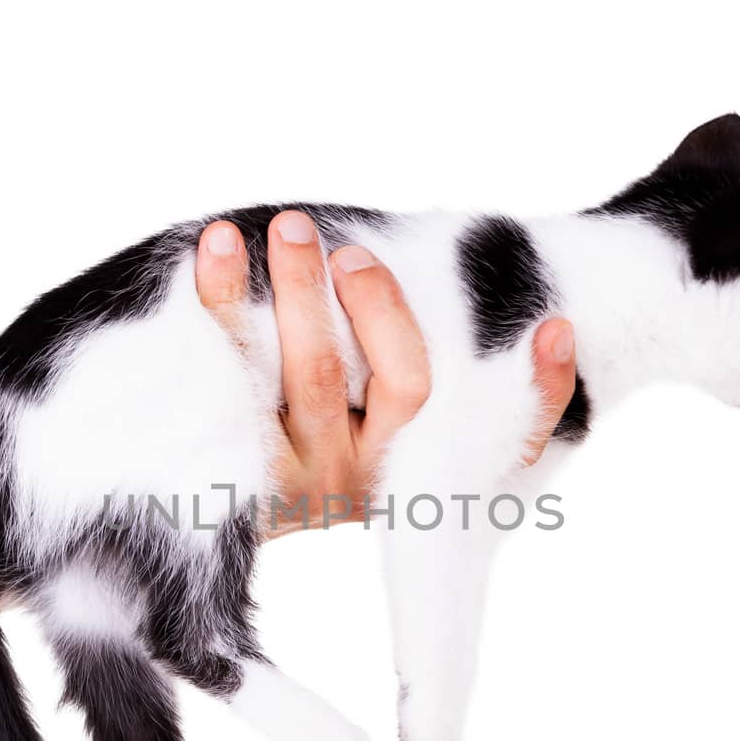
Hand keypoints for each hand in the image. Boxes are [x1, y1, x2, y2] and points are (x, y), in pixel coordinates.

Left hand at [195, 210, 576, 537]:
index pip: (504, 439)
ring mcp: (300, 475)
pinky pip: (232, 373)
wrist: (184, 512)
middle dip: (384, 303)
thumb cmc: (299, 438)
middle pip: (403, 383)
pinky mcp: (235, 461)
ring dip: (306, 290)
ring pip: (320, 375)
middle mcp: (364, 477)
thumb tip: (516, 307)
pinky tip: (217, 248)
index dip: (541, 390)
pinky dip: (224, 303)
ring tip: (289, 228)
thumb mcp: (370, 428)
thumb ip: (409, 363)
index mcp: (417, 467)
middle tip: (353, 250)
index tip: (555, 329)